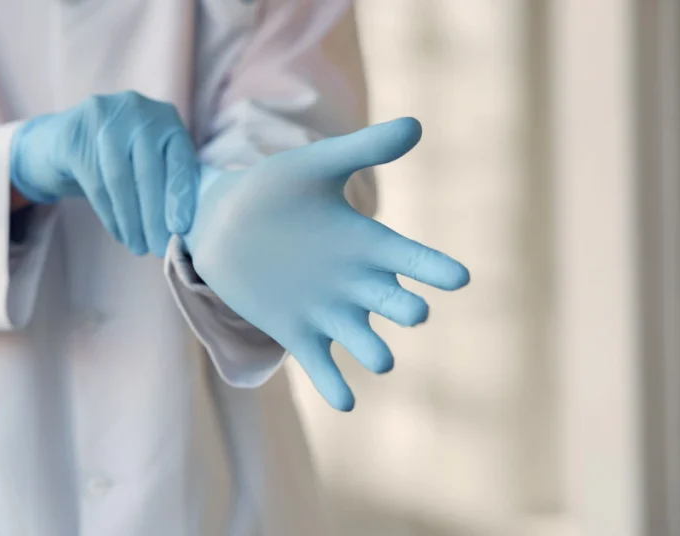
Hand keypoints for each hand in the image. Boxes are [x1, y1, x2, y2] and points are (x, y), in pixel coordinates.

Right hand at [10, 91, 198, 256]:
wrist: (64, 140)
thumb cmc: (122, 157)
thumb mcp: (150, 157)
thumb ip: (171, 178)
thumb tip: (187, 228)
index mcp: (165, 117)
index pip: (179, 158)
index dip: (181, 195)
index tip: (180, 229)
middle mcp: (137, 111)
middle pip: (148, 171)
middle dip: (154, 216)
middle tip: (158, 248)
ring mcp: (103, 118)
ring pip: (120, 180)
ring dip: (131, 220)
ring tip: (138, 246)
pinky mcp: (74, 136)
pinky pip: (95, 184)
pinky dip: (110, 215)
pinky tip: (120, 234)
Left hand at [183, 118, 469, 410]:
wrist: (221, 223)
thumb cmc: (272, 190)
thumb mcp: (314, 165)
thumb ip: (362, 149)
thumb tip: (417, 124)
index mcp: (366, 243)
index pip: (411, 258)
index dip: (434, 268)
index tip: (458, 277)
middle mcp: (355, 282)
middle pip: (394, 303)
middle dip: (406, 309)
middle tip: (414, 310)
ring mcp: (327, 311)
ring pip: (364, 340)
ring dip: (374, 351)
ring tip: (381, 358)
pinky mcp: (297, 333)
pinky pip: (322, 366)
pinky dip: (335, 386)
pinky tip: (346, 401)